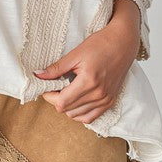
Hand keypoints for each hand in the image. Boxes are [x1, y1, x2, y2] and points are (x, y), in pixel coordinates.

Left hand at [33, 1, 140, 123]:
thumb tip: (38, 75)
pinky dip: (80, 113)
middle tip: (54, 87)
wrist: (123, 43)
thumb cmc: (100, 44)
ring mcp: (105, 100)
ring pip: (77, 116)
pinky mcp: (110, 101)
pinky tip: (76, 101)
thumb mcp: (75, 54)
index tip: (46, 87)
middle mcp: (98, 94)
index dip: (49, 96)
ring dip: (68, 107)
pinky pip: (91, 117)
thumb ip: (56, 68)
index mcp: (88, 82)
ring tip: (65, 91)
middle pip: (68, 110)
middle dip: (56, 100)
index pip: (62, 102)